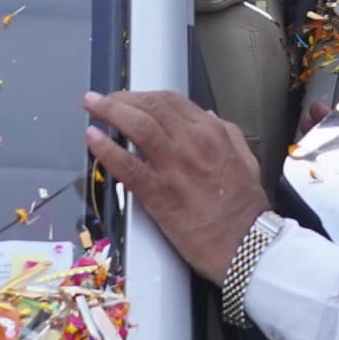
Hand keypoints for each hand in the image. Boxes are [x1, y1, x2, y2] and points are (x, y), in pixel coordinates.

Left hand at [83, 88, 273, 276]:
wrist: (247, 244)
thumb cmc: (246, 207)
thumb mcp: (245, 158)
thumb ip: (226, 133)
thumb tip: (206, 115)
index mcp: (212, 133)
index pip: (171, 101)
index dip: (143, 95)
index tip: (127, 98)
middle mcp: (193, 142)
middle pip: (150, 107)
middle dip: (120, 98)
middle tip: (100, 99)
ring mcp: (175, 167)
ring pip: (138, 126)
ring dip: (110, 111)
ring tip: (91, 106)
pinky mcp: (160, 194)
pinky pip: (128, 165)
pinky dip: (107, 149)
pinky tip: (93, 139)